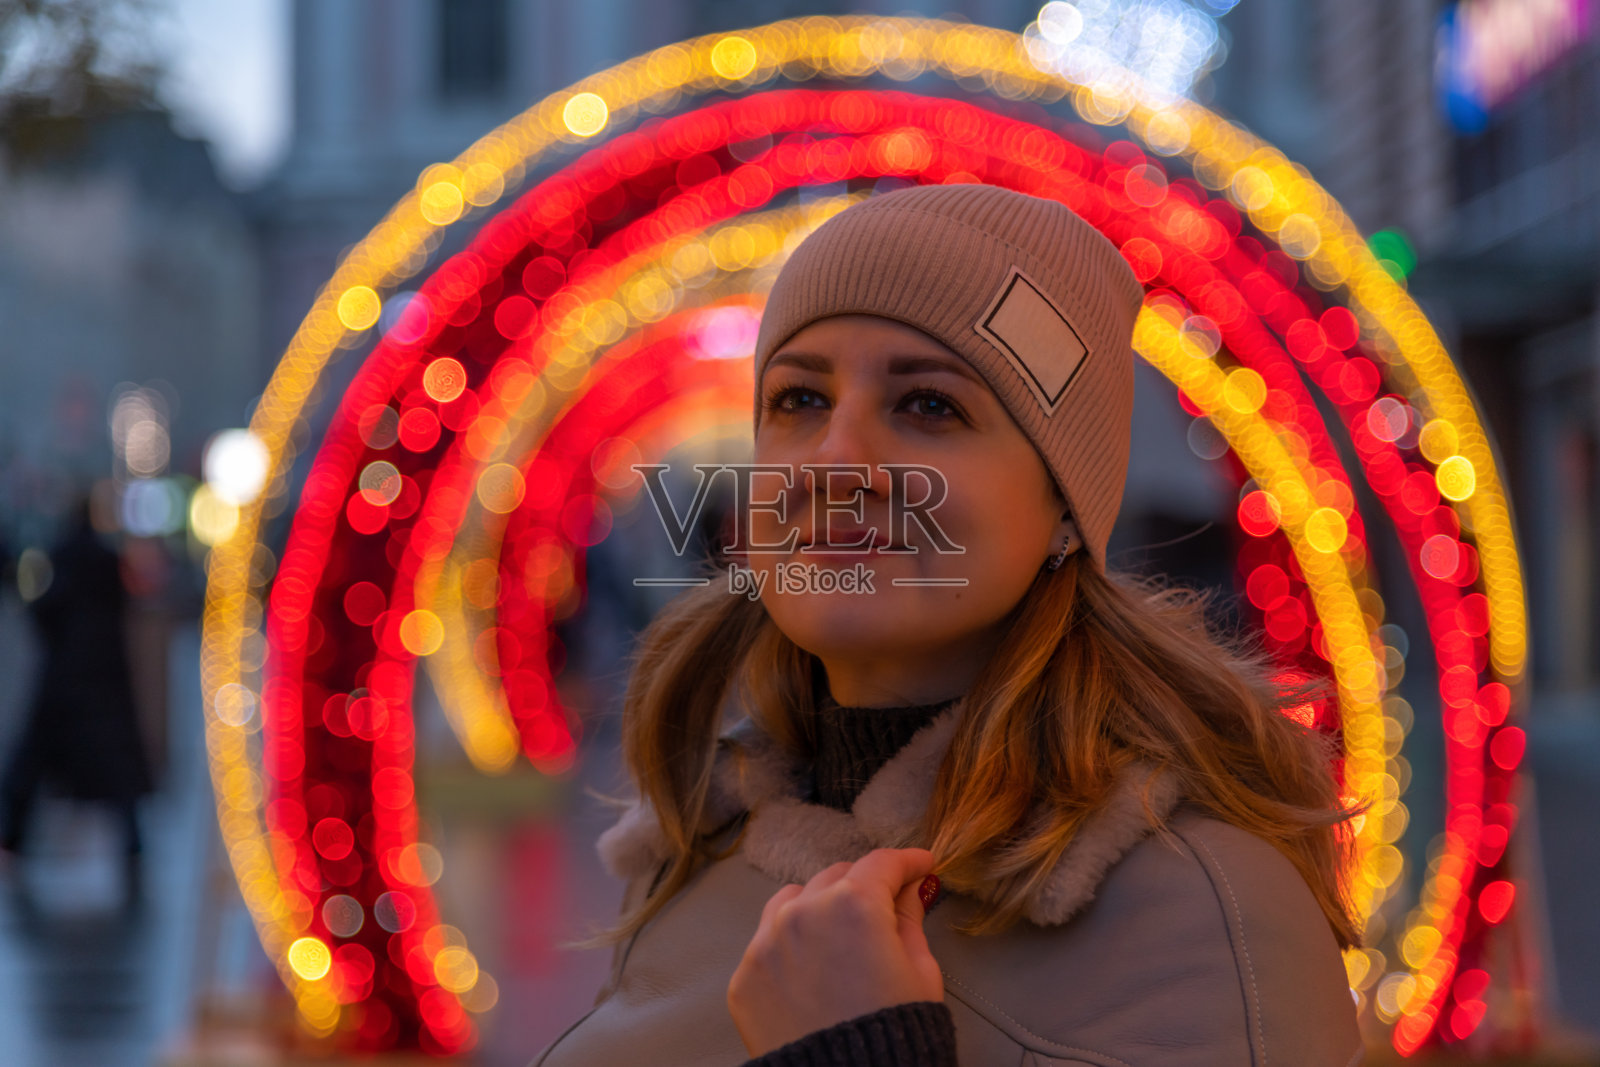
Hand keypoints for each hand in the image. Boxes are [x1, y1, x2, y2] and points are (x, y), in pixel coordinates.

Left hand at [727, 848, 943, 1056]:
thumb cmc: (894, 1034)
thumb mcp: (920, 972)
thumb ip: (909, 920)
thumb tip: (909, 891)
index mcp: (853, 904)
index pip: (882, 864)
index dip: (907, 862)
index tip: (919, 865)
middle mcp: (803, 912)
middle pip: (837, 876)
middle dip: (864, 886)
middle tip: (885, 905)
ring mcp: (766, 943)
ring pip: (794, 900)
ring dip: (819, 906)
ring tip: (841, 933)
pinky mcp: (746, 976)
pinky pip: (768, 941)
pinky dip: (791, 944)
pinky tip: (811, 967)